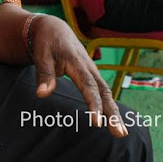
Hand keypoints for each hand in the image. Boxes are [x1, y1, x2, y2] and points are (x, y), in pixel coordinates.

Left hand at [30, 15, 127, 137]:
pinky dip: (110, 107)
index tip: (97, 123)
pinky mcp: (92, 76)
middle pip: (104, 91)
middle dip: (112, 112)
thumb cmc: (46, 42)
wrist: (54, 29)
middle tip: (119, 133)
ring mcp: (92, 71)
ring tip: (121, 133)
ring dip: (114, 112)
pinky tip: (115, 122)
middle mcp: (89, 67)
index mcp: (77, 62)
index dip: (94, 104)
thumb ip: (44, 74)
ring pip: (106, 93)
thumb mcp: (41, 55)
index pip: (88, 85)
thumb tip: (42, 94)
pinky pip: (103, 92)